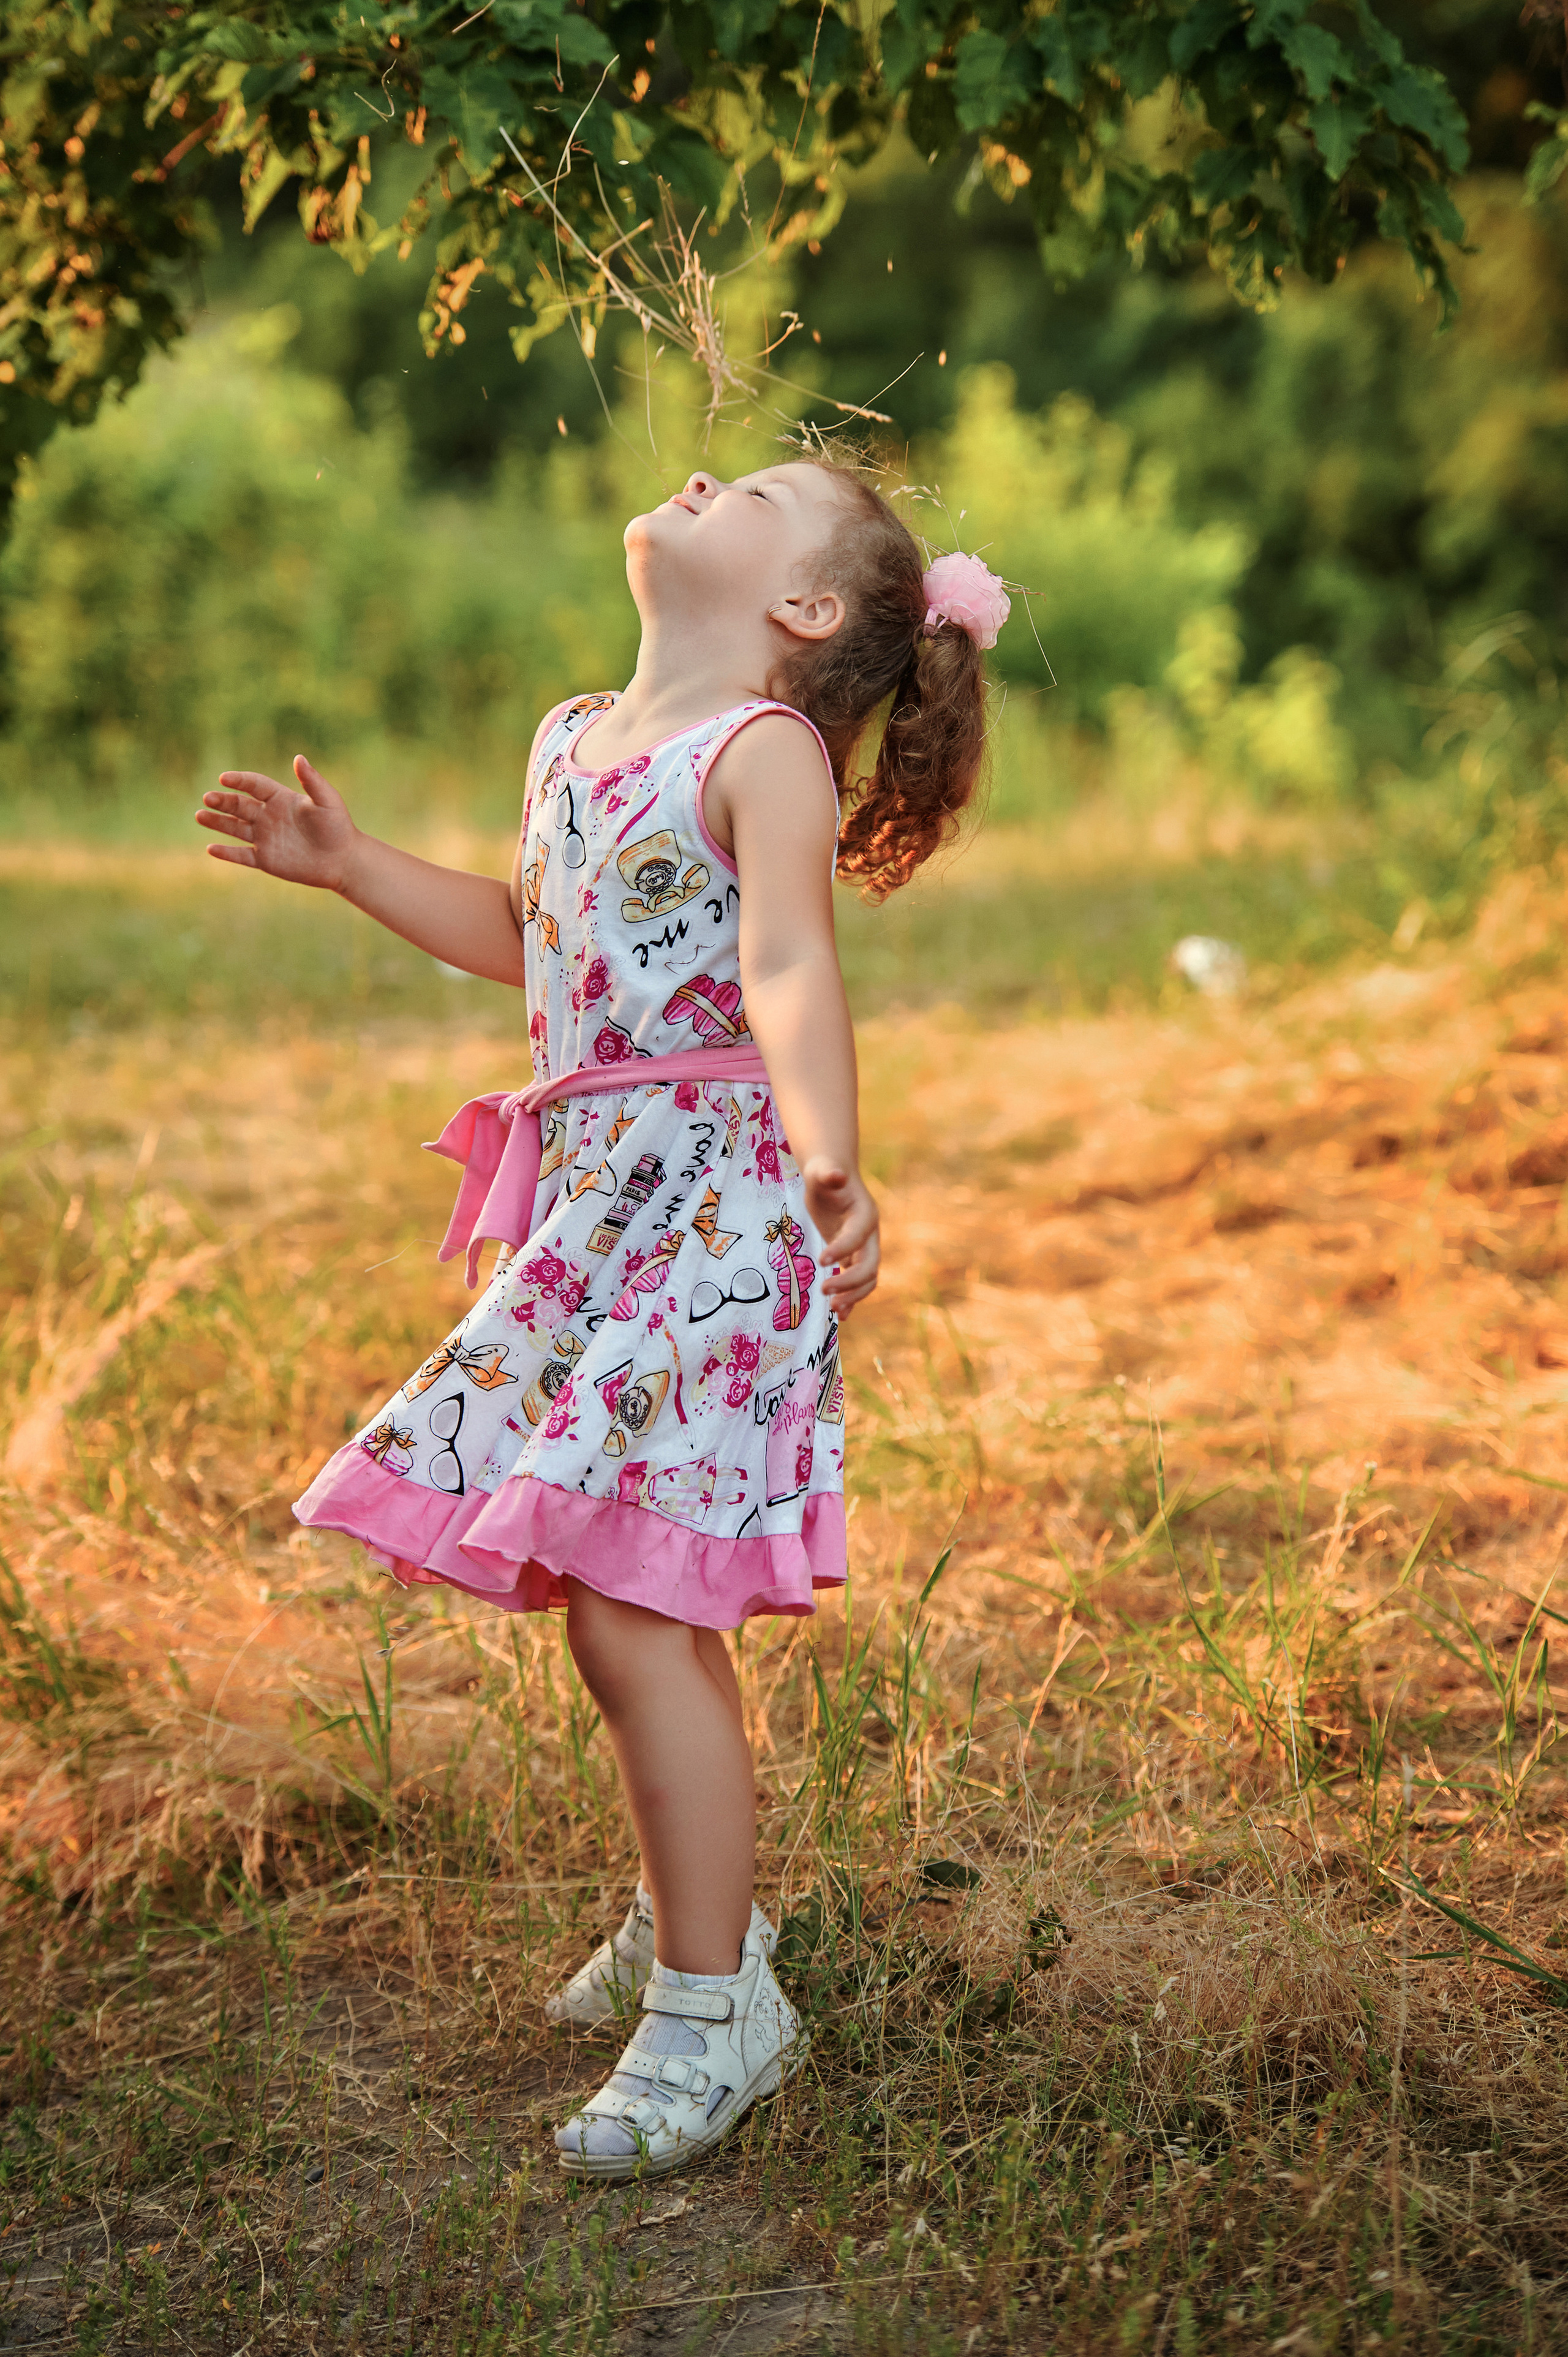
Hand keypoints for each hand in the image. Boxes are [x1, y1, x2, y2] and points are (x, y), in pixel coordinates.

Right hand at [195, 756, 360, 890]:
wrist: (343, 860)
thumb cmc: (338, 827)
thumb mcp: (327, 801)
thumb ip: (312, 781)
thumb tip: (298, 757)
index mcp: (281, 799)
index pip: (254, 785)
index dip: (239, 781)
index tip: (224, 779)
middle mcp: (269, 817)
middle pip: (239, 805)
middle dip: (222, 801)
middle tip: (207, 798)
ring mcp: (265, 838)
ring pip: (235, 828)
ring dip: (217, 822)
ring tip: (199, 816)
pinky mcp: (266, 860)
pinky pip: (241, 856)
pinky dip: (227, 853)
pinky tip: (211, 848)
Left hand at [805, 1159, 879, 1317]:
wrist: (832, 1178)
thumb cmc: (825, 1173)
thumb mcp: (821, 1171)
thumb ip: (827, 1173)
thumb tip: (836, 1175)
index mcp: (865, 1215)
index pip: (857, 1237)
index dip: (842, 1249)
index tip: (821, 1260)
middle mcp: (870, 1235)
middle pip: (870, 1265)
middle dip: (851, 1282)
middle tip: (824, 1291)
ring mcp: (864, 1248)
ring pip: (868, 1279)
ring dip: (853, 1296)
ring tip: (833, 1309)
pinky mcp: (853, 1257)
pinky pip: (858, 1282)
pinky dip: (852, 1299)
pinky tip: (841, 1315)